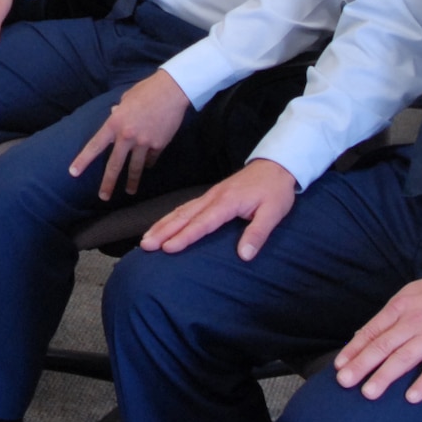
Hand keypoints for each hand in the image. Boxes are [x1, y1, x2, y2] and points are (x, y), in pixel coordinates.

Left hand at [69, 71, 192, 200]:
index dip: (83, 160)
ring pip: (136, 167)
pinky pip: (151, 158)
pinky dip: (149, 162)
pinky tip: (148, 166)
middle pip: (115, 165)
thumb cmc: (146, 91)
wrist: (172, 91)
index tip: (73, 172)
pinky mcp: (159, 144)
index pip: (95, 146)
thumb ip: (118, 110)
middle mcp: (127, 135)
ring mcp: (144, 142)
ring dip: (132, 181)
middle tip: (103, 197)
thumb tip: (113, 112)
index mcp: (114, 123)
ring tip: (129, 191)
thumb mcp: (126, 99)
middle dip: (108, 183)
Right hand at [139, 158, 298, 259]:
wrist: (276, 165)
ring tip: (146, 239)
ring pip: (181, 211)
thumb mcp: (273, 213)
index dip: (185, 237)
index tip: (168, 248)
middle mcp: (213, 198)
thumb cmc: (275, 191)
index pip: (202, 223)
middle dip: (163, 231)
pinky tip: (162, 226)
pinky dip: (171, 218)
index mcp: (227, 202)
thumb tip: (244, 256)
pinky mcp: (210, 196)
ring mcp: (210, 196)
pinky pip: (185, 207)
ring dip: (162, 225)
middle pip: (183, 216)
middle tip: (146, 245)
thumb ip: (258, 233)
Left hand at [333, 266, 421, 404]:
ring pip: (403, 358)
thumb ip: (390, 315)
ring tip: (368, 393)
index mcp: (400, 307)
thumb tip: (365, 333)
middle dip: (360, 365)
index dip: (353, 349)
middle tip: (343, 382)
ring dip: (384, 376)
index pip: (371, 331)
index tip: (339, 365)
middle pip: (381, 346)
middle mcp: (412, 322)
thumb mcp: (411, 294)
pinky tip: (412, 398)